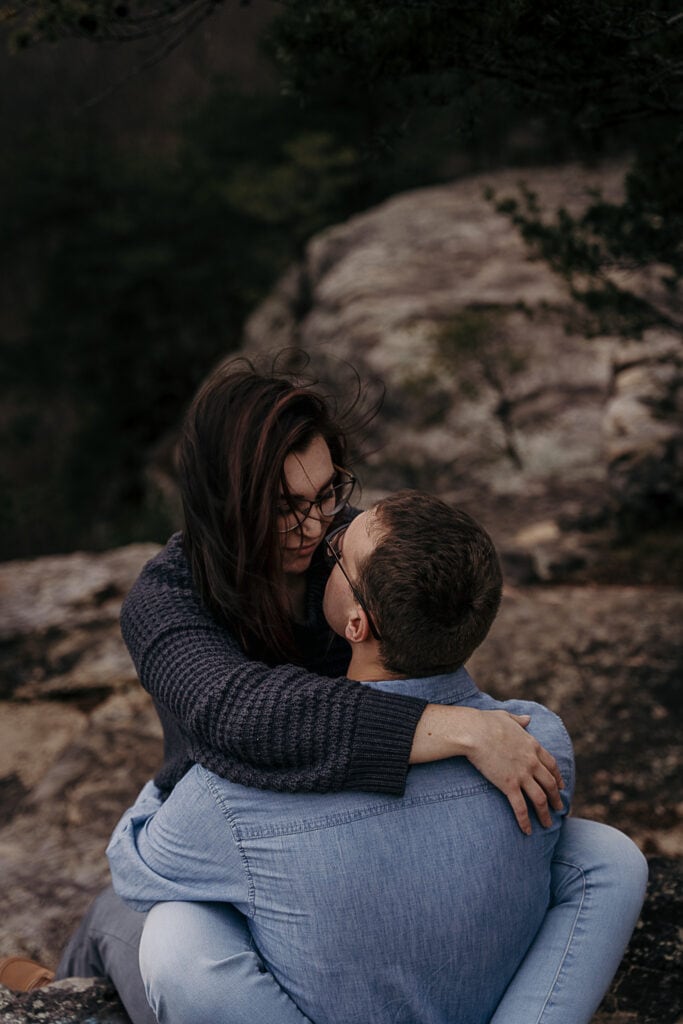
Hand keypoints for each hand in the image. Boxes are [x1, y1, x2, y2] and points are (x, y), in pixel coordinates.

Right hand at [463, 709, 563, 833]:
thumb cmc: (486, 722)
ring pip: (540, 799)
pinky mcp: (509, 786)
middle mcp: (532, 762)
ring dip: (545, 814)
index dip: (558, 777)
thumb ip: (520, 720)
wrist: (474, 732)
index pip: (551, 765)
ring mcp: (522, 775)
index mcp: (533, 746)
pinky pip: (521, 808)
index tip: (561, 787)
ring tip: (548, 825)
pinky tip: (528, 831)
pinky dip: (526, 821)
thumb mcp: (507, 717)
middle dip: (556, 799)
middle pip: (550, 784)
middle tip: (559, 809)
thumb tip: (528, 718)